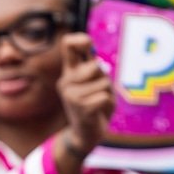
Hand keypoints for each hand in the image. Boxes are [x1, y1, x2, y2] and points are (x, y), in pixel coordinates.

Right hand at [56, 33, 114, 157]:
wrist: (86, 134)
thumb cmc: (94, 105)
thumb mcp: (94, 83)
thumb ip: (94, 68)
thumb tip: (93, 55)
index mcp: (69, 73)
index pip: (69, 45)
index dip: (80, 39)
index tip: (88, 44)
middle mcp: (66, 82)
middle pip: (95, 66)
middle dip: (104, 79)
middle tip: (99, 91)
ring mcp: (71, 96)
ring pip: (103, 84)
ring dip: (108, 93)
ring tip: (99, 103)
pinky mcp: (81, 108)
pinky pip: (105, 97)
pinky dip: (108, 104)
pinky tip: (98, 112)